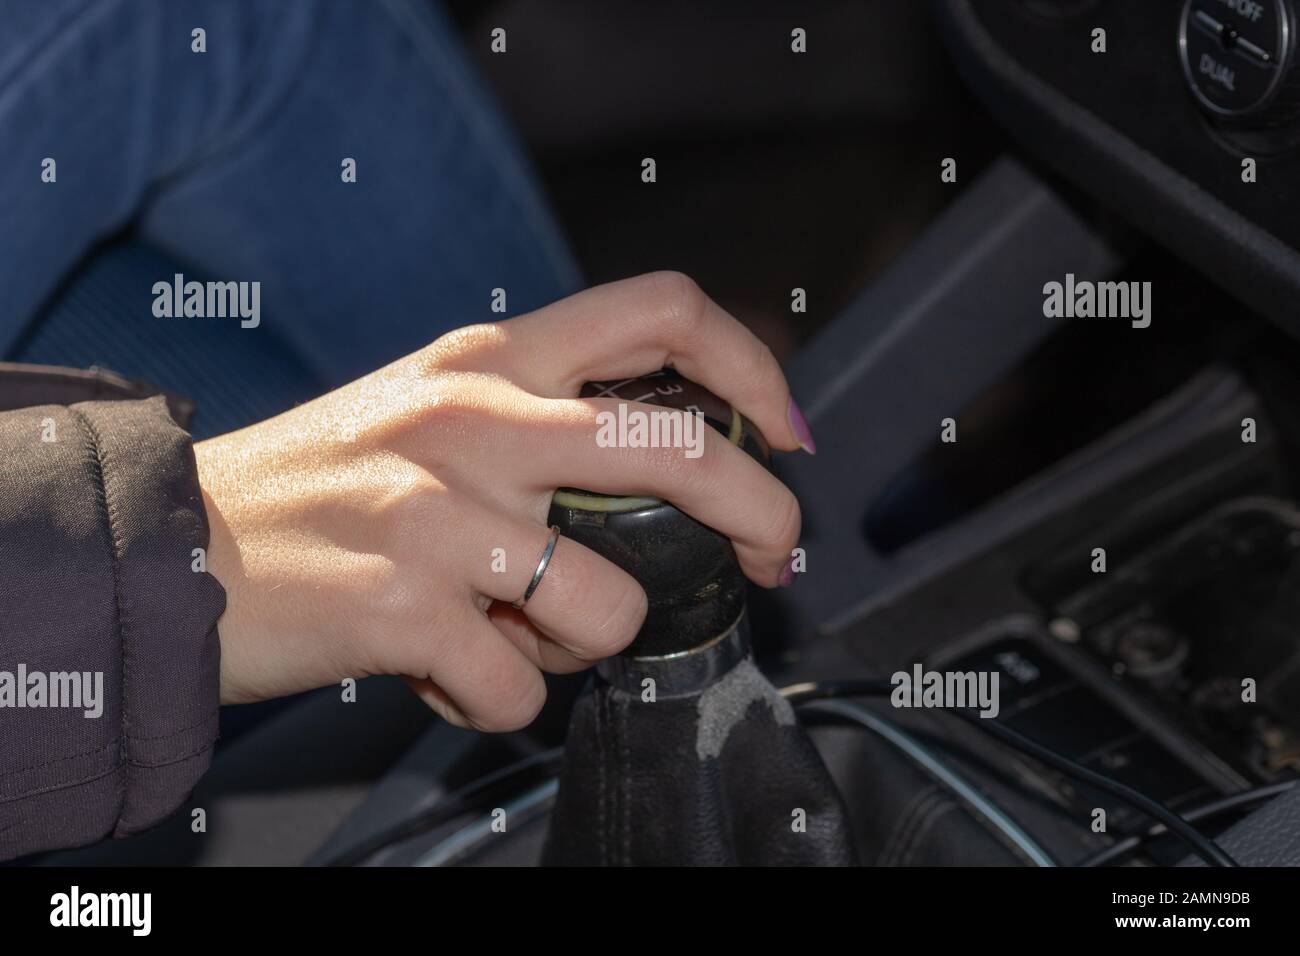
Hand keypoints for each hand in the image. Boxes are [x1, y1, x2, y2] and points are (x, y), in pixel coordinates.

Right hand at [195, 272, 810, 729]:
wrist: (175, 545)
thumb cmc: (316, 486)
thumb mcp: (428, 410)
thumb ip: (536, 418)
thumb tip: (654, 472)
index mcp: (489, 359)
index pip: (660, 311)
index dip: (750, 368)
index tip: (782, 432)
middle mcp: (476, 421)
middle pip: (679, 447)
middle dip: (763, 510)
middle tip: (769, 558)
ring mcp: (440, 514)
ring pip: (609, 602)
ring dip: (589, 644)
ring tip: (523, 639)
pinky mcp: (403, 608)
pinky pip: (520, 690)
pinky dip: (503, 702)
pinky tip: (452, 675)